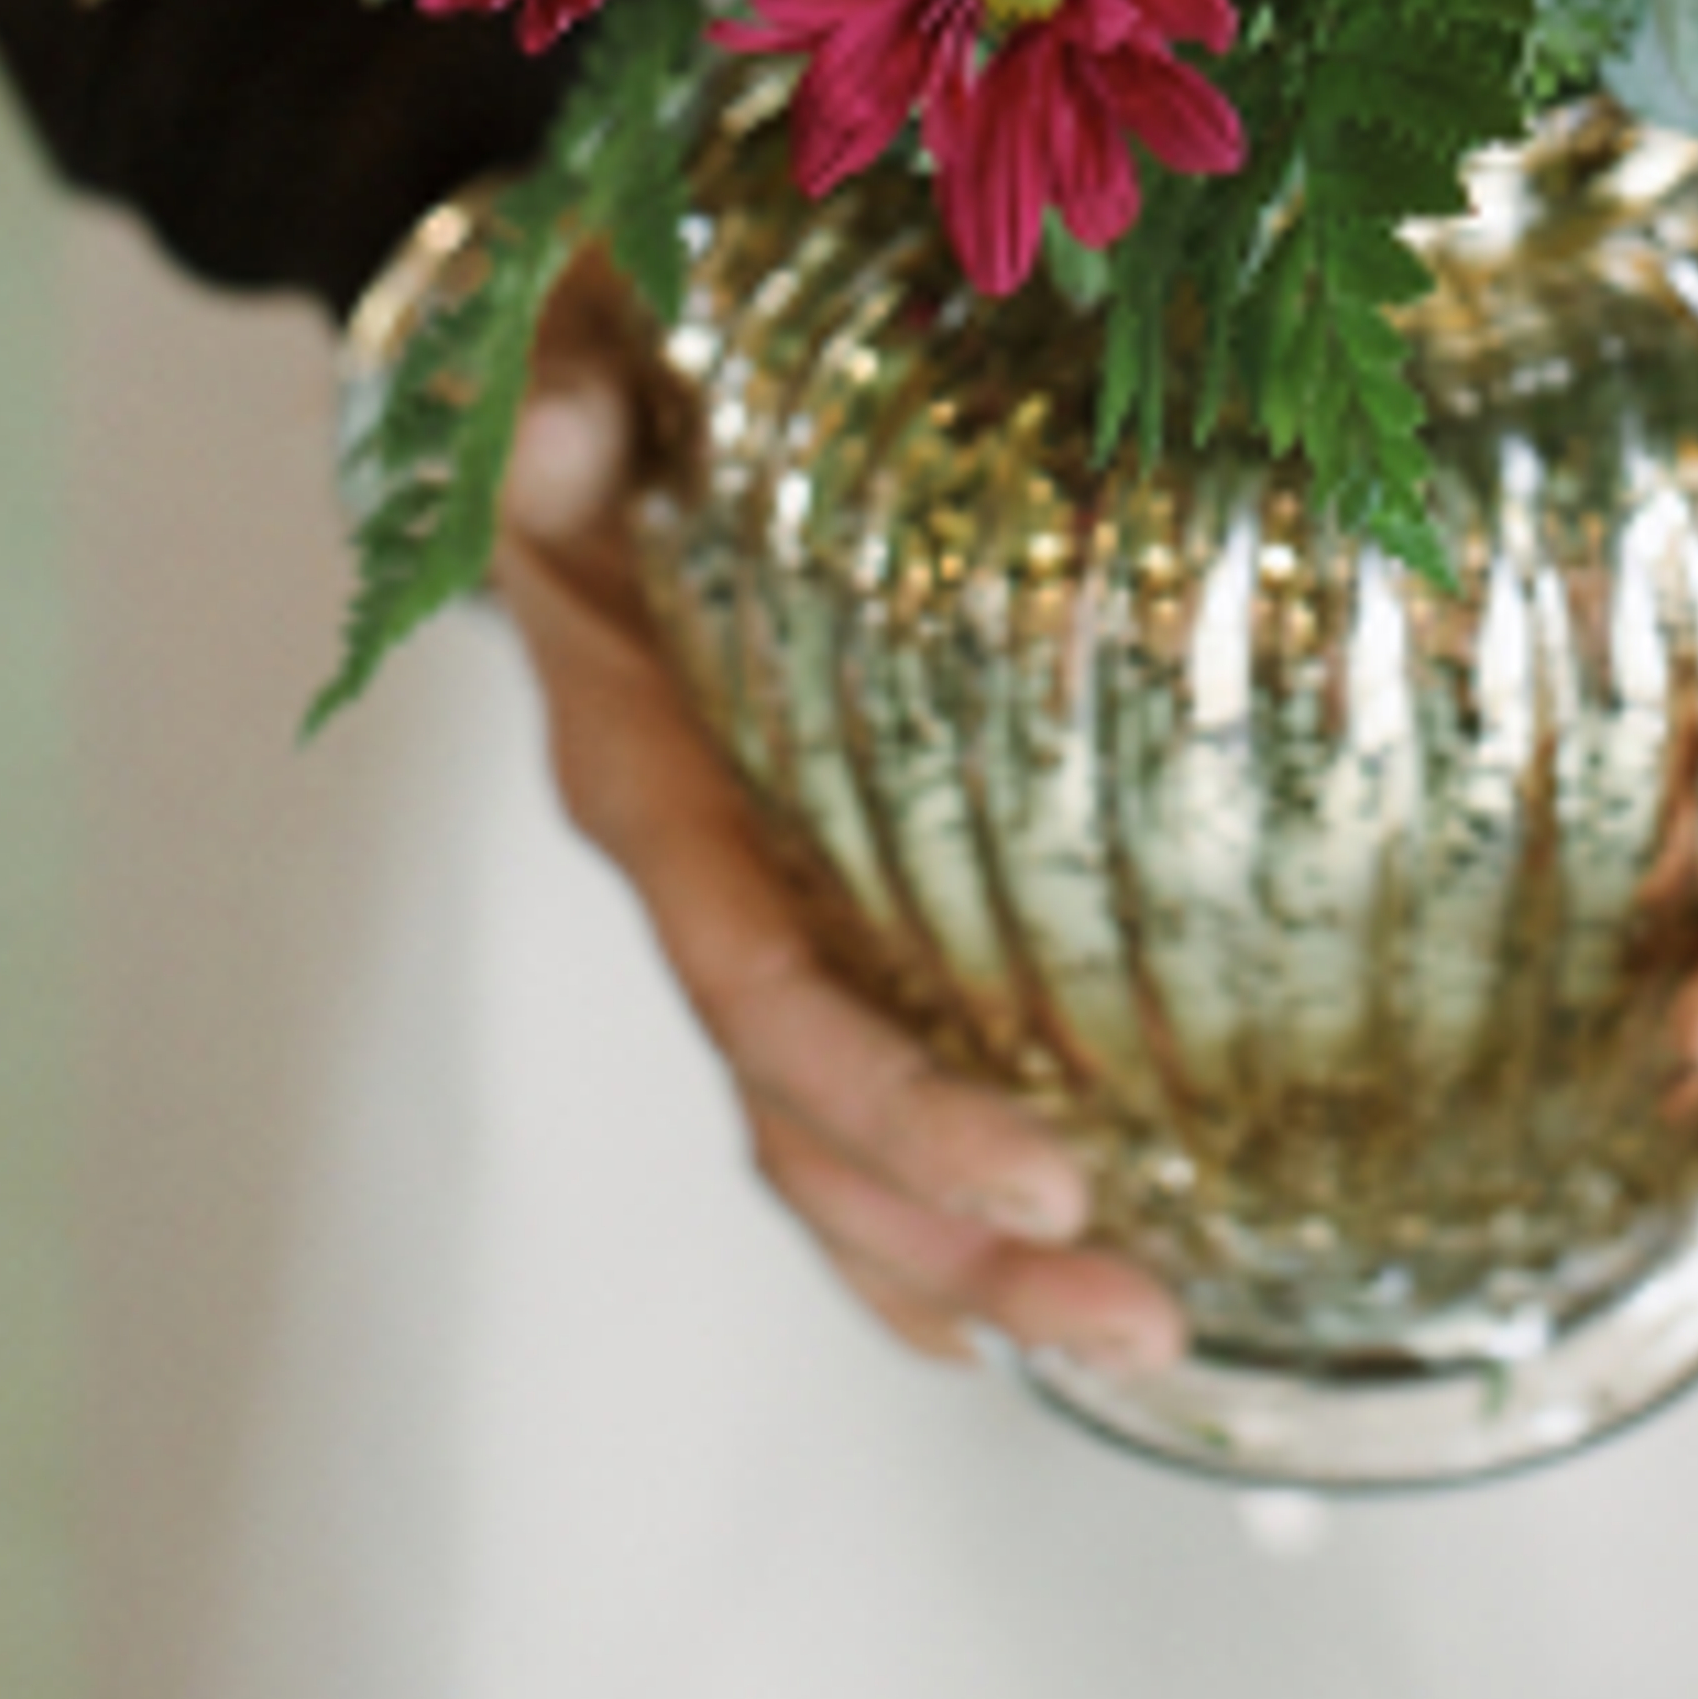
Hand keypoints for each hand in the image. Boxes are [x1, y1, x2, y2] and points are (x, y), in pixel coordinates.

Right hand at [493, 291, 1186, 1379]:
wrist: (552, 379)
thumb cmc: (586, 359)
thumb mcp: (566, 358)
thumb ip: (562, 406)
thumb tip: (567, 431)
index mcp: (639, 773)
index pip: (763, 985)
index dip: (891, 1100)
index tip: (1045, 1181)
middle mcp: (689, 872)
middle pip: (811, 1117)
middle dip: (961, 1244)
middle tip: (1144, 1322)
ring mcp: (742, 899)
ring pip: (832, 1134)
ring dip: (968, 1257)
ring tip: (1145, 1341)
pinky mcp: (796, 888)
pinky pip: (844, 1081)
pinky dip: (915, 1210)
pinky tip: (1016, 1303)